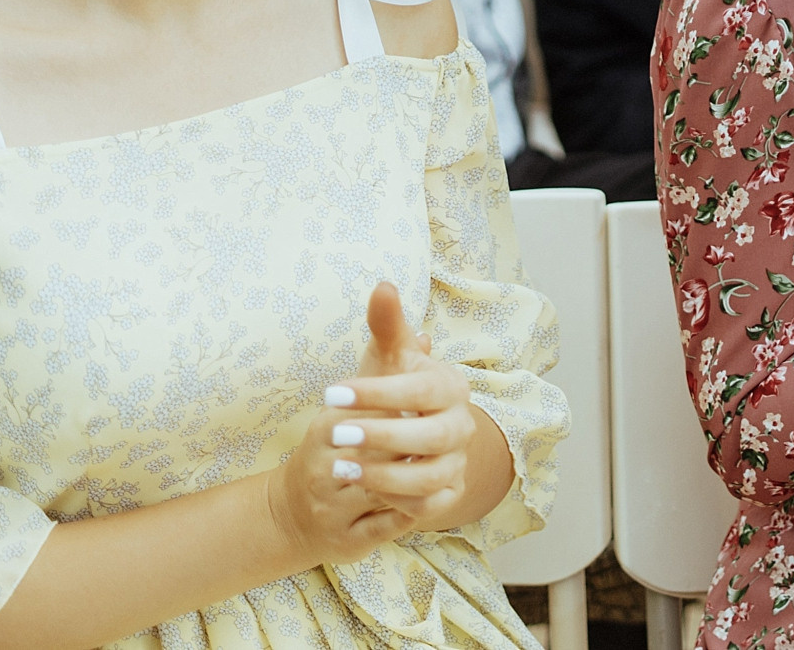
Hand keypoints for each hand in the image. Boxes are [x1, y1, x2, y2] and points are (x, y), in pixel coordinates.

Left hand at [267, 282, 481, 566]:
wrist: (405, 443)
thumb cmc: (388, 394)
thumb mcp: (384, 361)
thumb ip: (386, 326)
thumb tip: (383, 285)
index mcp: (449, 385)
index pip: (421, 388)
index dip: (378, 392)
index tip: (332, 392)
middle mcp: (461, 424)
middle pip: (433, 435)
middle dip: (383, 436)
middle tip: (334, 434)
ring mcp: (457, 463)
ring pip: (429, 476)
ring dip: (384, 474)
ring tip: (340, 468)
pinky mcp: (448, 495)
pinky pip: (427, 508)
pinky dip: (396, 501)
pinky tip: (363, 488)